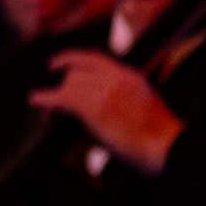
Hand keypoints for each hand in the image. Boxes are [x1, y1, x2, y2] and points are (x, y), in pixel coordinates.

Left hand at [29, 50, 184, 174]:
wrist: (168, 147)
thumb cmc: (160, 137)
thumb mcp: (143, 105)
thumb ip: (120, 97)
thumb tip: (93, 107)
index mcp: (131, 76)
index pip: (94, 58)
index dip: (71, 59)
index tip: (57, 64)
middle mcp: (117, 77)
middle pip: (77, 69)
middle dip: (62, 83)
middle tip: (51, 97)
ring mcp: (106, 89)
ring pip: (69, 83)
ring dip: (57, 98)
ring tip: (49, 112)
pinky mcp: (94, 106)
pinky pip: (61, 96)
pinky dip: (45, 99)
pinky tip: (36, 101)